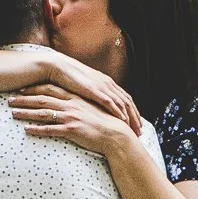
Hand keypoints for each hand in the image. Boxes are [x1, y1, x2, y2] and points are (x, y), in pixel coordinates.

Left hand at [8, 85, 137, 156]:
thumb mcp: (89, 109)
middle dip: (24, 99)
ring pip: (43, 113)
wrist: (115, 135)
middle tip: (9, 100)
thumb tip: (66, 104)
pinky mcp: (72, 130)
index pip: (50, 89)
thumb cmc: (103, 123)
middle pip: (42, 99)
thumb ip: (77, 105)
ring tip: (12, 114)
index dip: (34, 89)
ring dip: (26, 113)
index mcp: (74, 98)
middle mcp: (71, 105)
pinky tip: (26, 130)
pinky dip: (37, 130)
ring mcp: (71, 117)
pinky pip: (50, 130)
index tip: (21, 90)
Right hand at [25, 51, 141, 132]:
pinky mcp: (95, 90)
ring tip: (135, 129)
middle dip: (135, 117)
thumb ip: (93, 95)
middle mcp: (108, 83)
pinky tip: (123, 121)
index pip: (125, 98)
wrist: (58, 67)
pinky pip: (111, 103)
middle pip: (128, 102)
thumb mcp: (85, 87)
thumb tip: (96, 107)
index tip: (136, 124)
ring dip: (130, 117)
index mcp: (107, 82)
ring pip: (123, 104)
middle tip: (140, 131)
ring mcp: (102, 86)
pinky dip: (119, 112)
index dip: (132, 112)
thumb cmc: (68, 78)